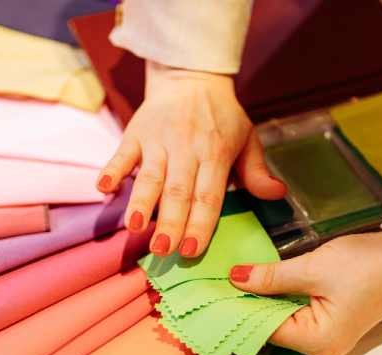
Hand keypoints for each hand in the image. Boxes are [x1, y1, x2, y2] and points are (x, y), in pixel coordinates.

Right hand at [96, 61, 285, 257]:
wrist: (191, 78)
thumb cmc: (221, 117)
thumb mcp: (246, 139)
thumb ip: (256, 171)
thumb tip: (277, 194)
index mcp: (215, 153)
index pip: (208, 195)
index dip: (200, 224)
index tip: (192, 250)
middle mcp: (187, 148)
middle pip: (177, 191)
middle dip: (170, 222)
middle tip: (163, 249)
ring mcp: (159, 140)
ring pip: (150, 176)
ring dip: (141, 202)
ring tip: (134, 227)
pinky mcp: (136, 132)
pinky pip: (122, 153)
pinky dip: (112, 170)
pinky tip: (105, 188)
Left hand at [229, 232, 381, 354]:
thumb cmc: (365, 264)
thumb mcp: (312, 268)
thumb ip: (271, 278)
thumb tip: (234, 280)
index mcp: (317, 342)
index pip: (264, 330)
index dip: (238, 310)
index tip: (212, 294)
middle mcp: (321, 349)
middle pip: (272, 330)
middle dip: (248, 308)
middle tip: (216, 286)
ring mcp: (328, 339)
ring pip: (283, 322)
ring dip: (262, 303)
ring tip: (231, 284)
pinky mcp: (332, 324)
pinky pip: (297, 316)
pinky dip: (279, 301)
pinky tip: (260, 285)